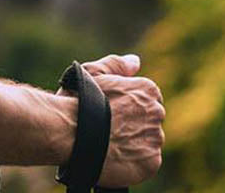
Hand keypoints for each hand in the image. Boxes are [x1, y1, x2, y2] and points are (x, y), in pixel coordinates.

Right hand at [56, 54, 164, 188]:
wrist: (68, 132)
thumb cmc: (76, 100)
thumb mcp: (92, 72)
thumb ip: (116, 64)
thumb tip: (135, 62)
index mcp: (147, 90)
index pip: (147, 100)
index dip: (127, 107)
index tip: (112, 113)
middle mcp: (156, 112)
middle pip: (149, 121)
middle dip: (132, 124)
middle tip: (108, 130)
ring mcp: (154, 139)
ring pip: (147, 143)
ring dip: (133, 144)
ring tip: (107, 145)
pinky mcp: (150, 163)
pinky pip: (146, 163)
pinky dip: (133, 163)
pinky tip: (113, 157)